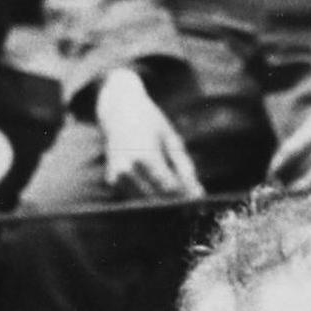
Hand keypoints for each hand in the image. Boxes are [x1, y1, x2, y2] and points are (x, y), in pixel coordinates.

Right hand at [95, 68, 201, 201]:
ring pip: (146, 201)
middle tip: (190, 202)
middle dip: (175, 202)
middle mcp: (127, 168)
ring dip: (162, 201)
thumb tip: (198, 193)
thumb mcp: (171, 138)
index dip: (185, 197)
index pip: (168, 187)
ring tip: (175, 191)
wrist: (118, 108)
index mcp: (144, 156)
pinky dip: (148, 195)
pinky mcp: (112, 180)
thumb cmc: (150, 121)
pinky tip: (156, 185)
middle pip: (157, 198)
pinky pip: (135, 196)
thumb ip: (184, 167)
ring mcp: (116, 176)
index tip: (198, 201)